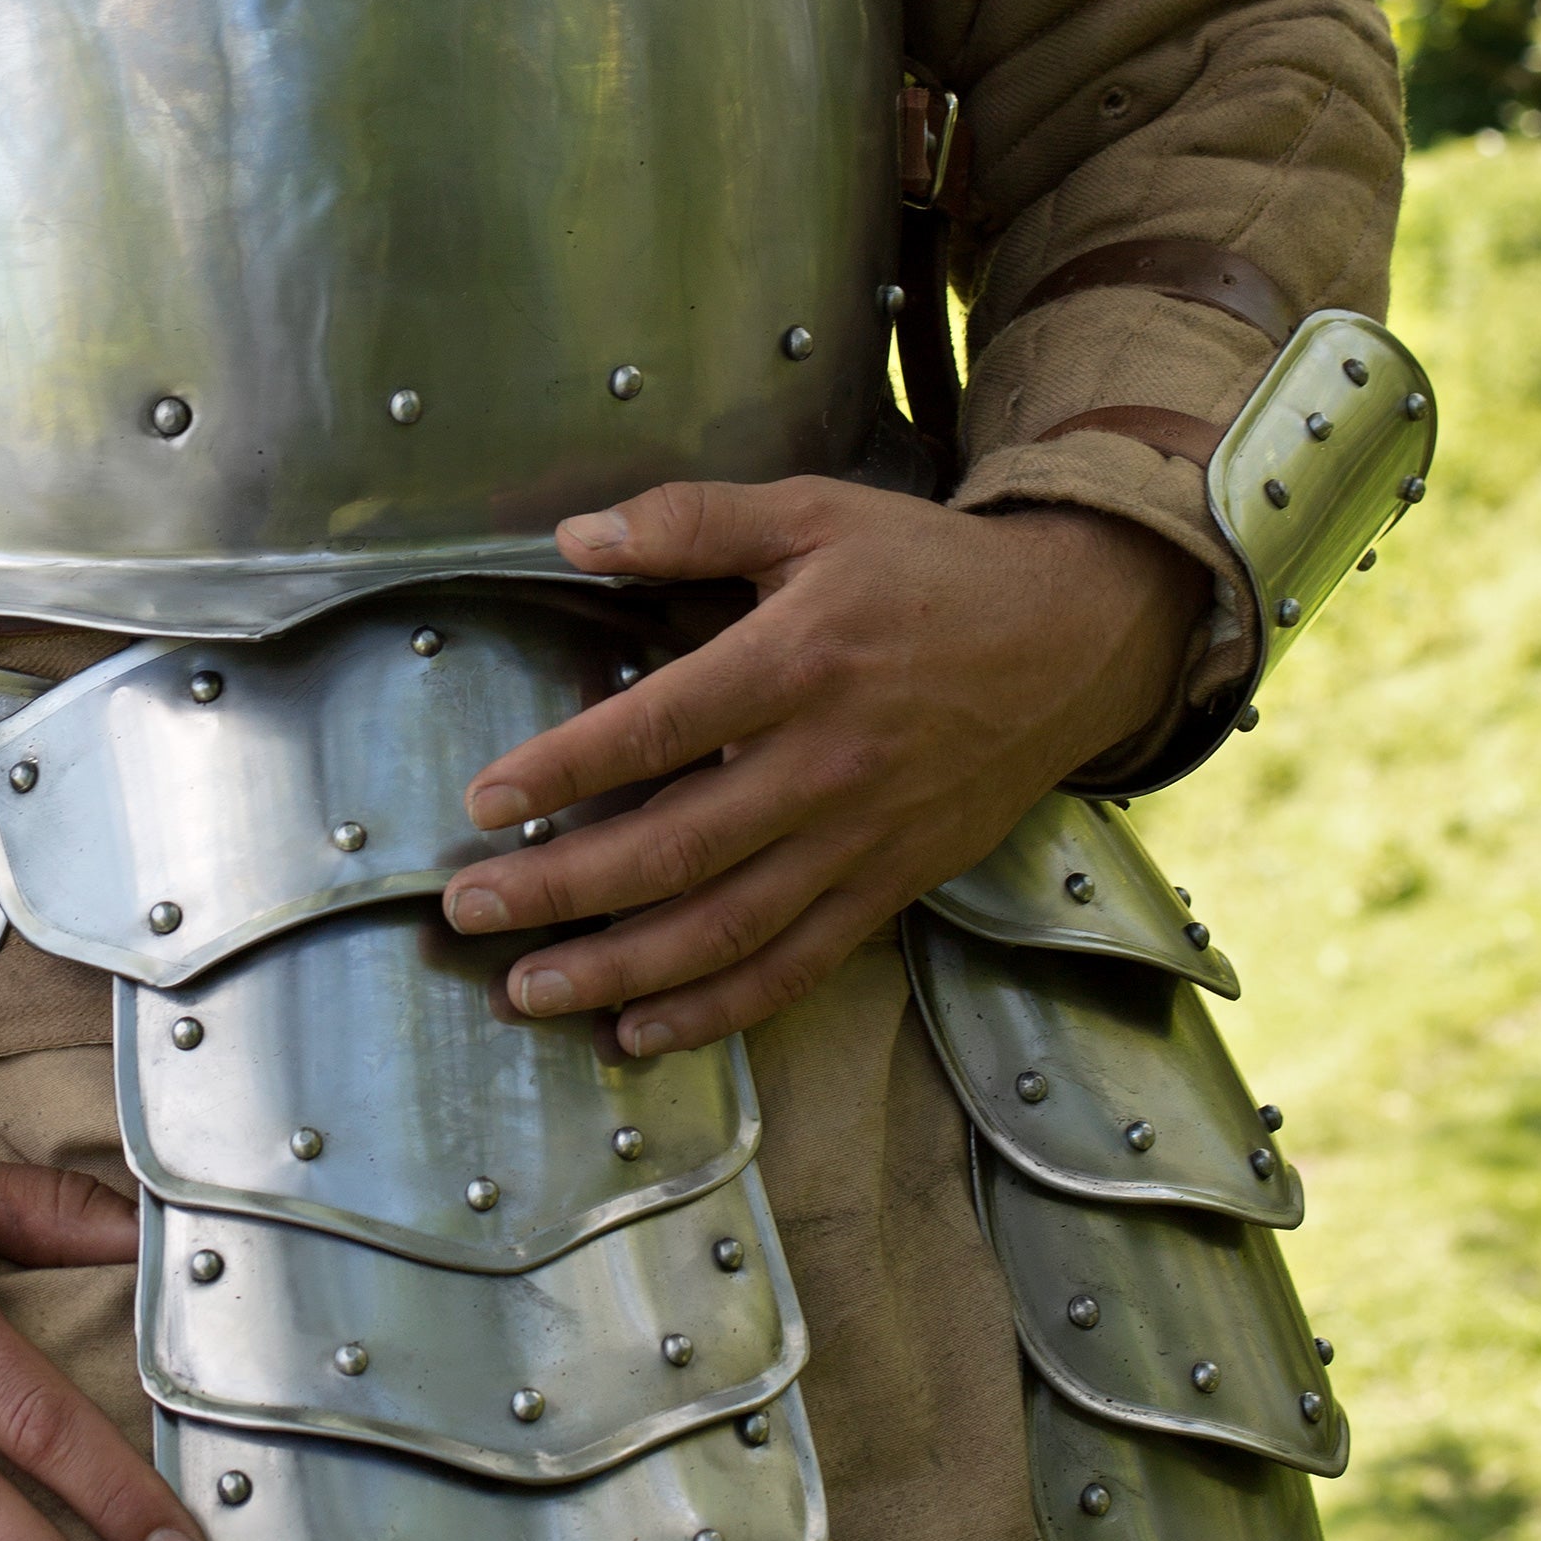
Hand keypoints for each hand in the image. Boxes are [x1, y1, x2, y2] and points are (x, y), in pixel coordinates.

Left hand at [442, 481, 1208, 1056]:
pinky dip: (718, 1009)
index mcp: (796, 663)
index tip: (482, 801)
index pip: (657, 729)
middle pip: (677, 848)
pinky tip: (642, 1030)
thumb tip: (575, 536)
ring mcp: (862, 837)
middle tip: (467, 911)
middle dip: (562, 889)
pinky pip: (797, 964)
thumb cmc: (927, 570)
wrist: (1074, 639)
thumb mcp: (814, 511)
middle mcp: (825, 765)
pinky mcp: (893, 885)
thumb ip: (692, 521)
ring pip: (728, 926)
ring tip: (530, 991)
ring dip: (620, 969)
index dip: (565, 770)